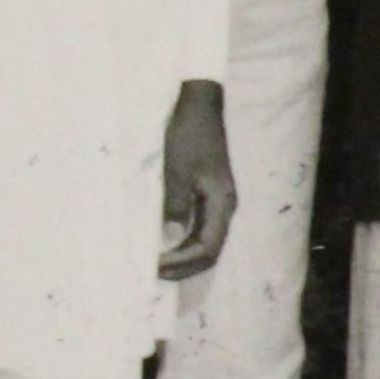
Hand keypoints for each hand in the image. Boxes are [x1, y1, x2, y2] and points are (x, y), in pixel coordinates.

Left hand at [158, 80, 236, 279]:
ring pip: (207, 241)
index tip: (154, 268)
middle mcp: (225, 206)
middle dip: (184, 267)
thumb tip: (170, 239)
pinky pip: (202, 228)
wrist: (200, 105)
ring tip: (158, 262)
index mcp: (221, 202)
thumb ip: (176, 205)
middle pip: (211, 250)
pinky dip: (185, 242)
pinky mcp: (210, 193)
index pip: (207, 248)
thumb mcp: (177, 169)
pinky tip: (167, 241)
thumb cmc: (188, 134)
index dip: (182, 263)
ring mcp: (219, 200)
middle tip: (154, 273)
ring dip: (184, 256)